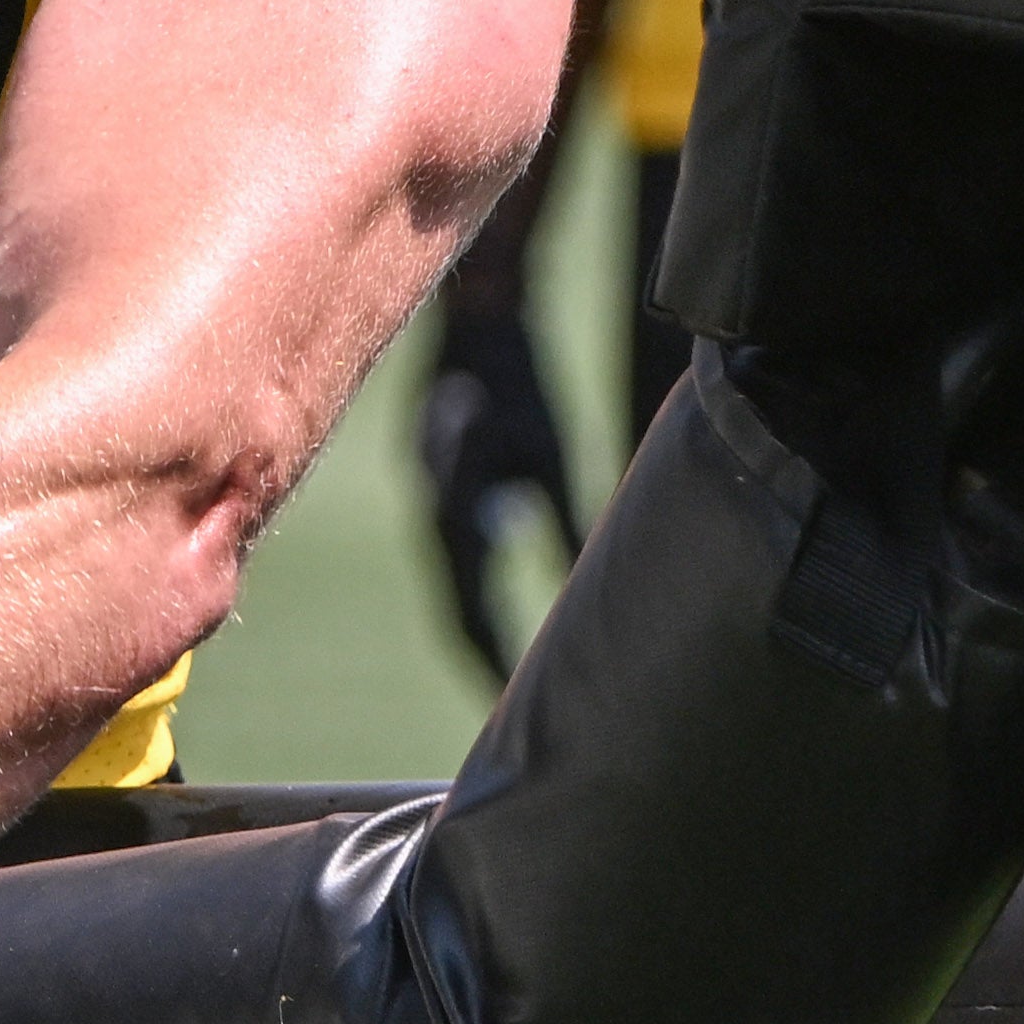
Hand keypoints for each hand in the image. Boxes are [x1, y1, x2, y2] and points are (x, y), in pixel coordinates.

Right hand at [415, 297, 582, 679]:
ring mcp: (428, 495)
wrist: (473, 316)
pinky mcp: (435, 478)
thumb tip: (596, 579)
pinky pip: (454, 546)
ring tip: (513, 669)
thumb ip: (568, 516)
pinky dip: (475, 582)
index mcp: (451, 513)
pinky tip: (497, 595)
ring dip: (479, 622)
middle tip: (521, 707)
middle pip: (455, 607)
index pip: (470, 612)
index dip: (495, 660)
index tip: (518, 704)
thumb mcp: (548, 451)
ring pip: (452, 580)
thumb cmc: (515, 380)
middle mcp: (431, 512)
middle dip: (486, 655)